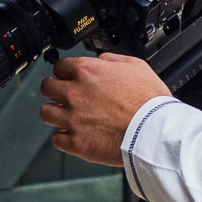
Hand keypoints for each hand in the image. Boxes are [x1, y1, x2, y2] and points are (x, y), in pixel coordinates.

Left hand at [38, 53, 171, 165]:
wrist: (155, 132)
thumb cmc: (150, 101)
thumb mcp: (136, 66)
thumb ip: (111, 59)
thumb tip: (100, 59)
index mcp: (87, 72)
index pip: (59, 66)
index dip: (66, 72)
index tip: (69, 78)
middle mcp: (75, 94)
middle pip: (47, 87)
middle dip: (55, 90)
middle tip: (65, 96)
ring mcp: (73, 119)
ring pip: (45, 113)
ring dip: (55, 113)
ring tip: (67, 116)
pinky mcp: (76, 143)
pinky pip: (56, 139)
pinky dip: (64, 137)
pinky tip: (75, 134)